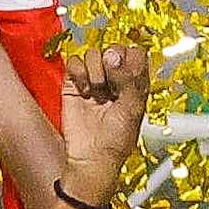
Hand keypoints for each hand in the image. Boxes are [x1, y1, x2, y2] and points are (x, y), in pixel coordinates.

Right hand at [56, 40, 151, 206]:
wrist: (91, 158)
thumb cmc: (116, 141)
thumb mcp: (133, 107)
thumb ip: (128, 77)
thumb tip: (112, 54)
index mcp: (134, 83)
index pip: (135, 53)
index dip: (130, 59)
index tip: (126, 75)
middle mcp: (114, 79)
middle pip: (113, 49)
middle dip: (112, 65)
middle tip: (111, 86)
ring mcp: (94, 81)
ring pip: (94, 54)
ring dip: (95, 72)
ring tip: (97, 92)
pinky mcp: (73, 85)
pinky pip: (75, 63)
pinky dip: (79, 73)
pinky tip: (84, 91)